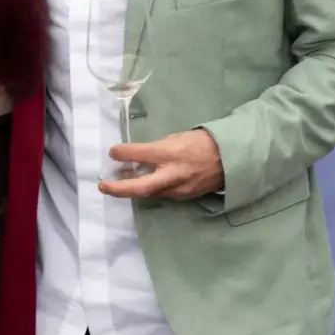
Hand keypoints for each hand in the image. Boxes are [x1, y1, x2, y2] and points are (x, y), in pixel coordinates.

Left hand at [99, 128, 223, 200]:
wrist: (232, 160)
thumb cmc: (204, 142)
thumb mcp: (179, 137)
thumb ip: (157, 147)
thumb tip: (138, 154)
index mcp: (172, 152)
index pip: (141, 153)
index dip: (124, 153)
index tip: (112, 151)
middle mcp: (174, 173)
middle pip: (141, 186)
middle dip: (119, 188)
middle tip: (103, 185)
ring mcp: (179, 188)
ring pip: (150, 192)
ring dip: (132, 188)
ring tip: (118, 182)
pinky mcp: (184, 196)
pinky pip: (162, 194)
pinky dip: (150, 189)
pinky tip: (142, 183)